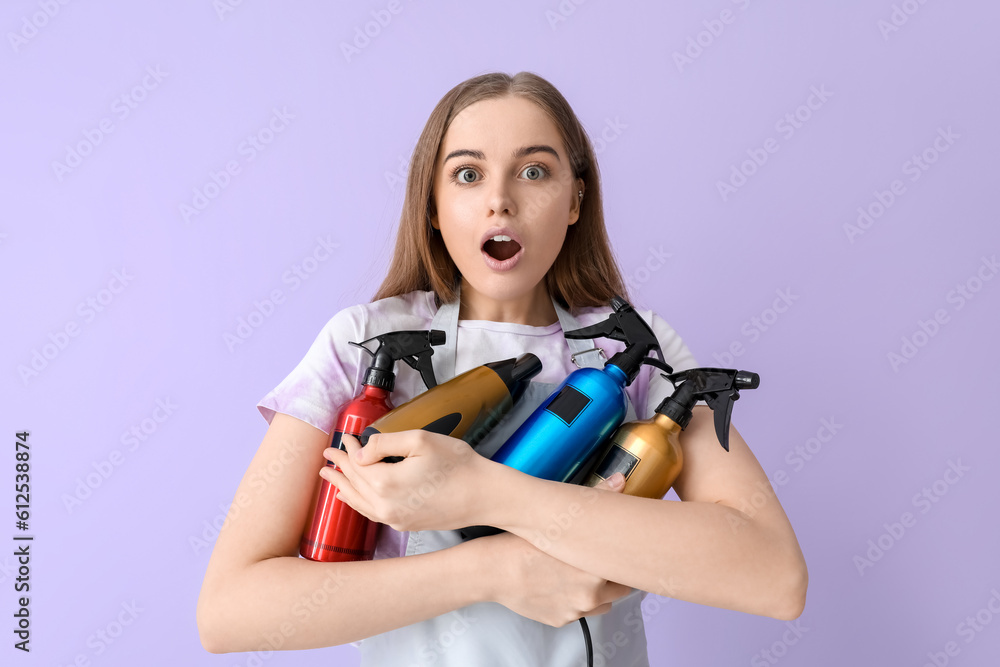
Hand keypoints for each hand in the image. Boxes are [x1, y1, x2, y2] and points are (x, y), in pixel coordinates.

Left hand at [320, 429, 490, 532]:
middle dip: (340, 467)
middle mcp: (386, 506)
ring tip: (329, 477)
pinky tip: (351, 498)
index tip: (345, 436)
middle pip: (354, 483)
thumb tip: (360, 452)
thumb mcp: (420, 440)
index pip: (357, 463)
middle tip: (328, 454)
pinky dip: (357, 503)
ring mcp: (395, 519)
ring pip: (359, 501)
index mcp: (386, 483)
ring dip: (343, 486)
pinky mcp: (405, 525)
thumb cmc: (458, 466)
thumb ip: (384, 443)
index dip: (348, 449)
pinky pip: (371, 513)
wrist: (483, 495)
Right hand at [481, 473, 634, 627]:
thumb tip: (621, 480)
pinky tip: (559, 585)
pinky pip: (578, 613)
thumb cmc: (524, 543)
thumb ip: (598, 499)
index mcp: (596, 569)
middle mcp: (591, 594)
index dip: (624, 558)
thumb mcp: (562, 518)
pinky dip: (574, 601)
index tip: (620, 551)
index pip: (629, 569)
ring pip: (602, 604)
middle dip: (613, 576)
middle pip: (621, 589)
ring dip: (597, 592)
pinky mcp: (561, 620)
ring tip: (579, 575)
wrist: (494, 571)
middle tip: (598, 561)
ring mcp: (576, 611)